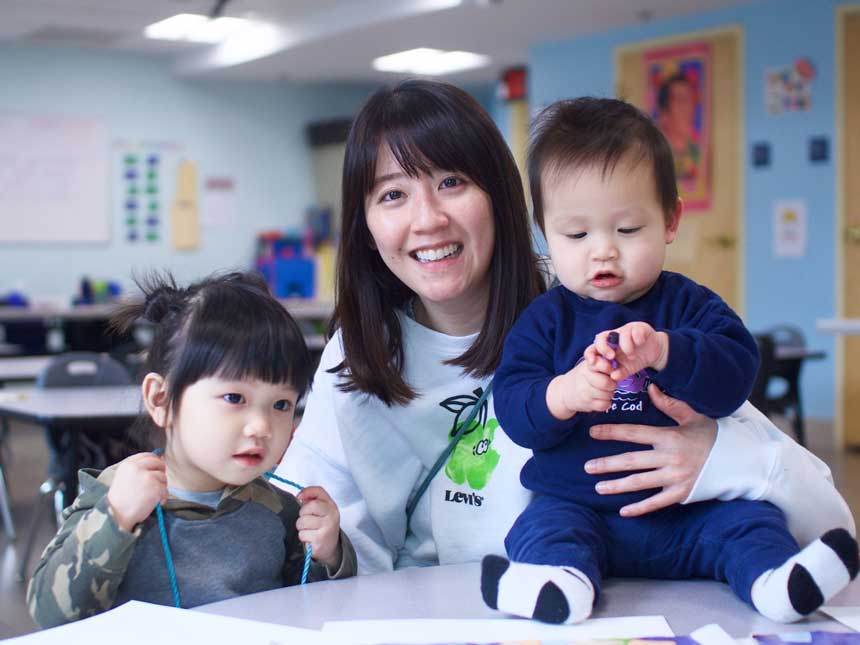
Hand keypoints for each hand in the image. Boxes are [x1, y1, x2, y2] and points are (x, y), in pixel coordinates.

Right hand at [107, 453, 167, 532]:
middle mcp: (137, 467)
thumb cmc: (120, 500)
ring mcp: (147, 477)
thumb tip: (157, 460)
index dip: (154, 461)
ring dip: (161, 487)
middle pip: (158, 463)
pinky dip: (163, 497)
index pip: (147, 455)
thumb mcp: (123, 478)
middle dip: (160, 472)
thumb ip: (137, 469)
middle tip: (157, 483)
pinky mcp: (155, 487)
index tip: (155, 470)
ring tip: (152, 497)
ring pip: (163, 477)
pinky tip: (156, 503)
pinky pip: (165, 490)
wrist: (117, 516)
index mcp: (128, 464)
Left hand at [296, 486, 341, 569]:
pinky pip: (302, 535)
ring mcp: (326, 531)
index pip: (316, 496)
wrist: (330, 545)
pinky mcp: (319, 542)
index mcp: (331, 507)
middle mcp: (331, 518)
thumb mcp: (323, 506)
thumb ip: (313, 495)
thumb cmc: (324, 523)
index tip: (300, 499)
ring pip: (301, 523)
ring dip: (301, 527)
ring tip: (309, 529)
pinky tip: (310, 538)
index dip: (305, 497)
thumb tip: (300, 495)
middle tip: (307, 519)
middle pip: (307, 510)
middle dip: (302, 514)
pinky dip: (303, 537)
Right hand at [546, 359, 616, 419]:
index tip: (609, 371)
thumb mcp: (588, 365)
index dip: (609, 369)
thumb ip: (602, 363)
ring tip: (602, 391)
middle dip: (612, 384)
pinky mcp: (587, 404)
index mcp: (587, 366)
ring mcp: (585, 392)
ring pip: (608, 395)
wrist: (564, 392)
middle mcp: (584, 378)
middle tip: (608, 383)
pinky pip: (604, 405)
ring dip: (609, 394)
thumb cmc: (582, 377)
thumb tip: (616, 372)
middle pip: (607, 383)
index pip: (605, 366)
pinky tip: (600, 399)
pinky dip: (605, 403)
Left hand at [584, 384, 716, 516]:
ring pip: (640, 483)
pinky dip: (640, 508)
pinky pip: (657, 503)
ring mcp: (675, 477)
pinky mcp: (682, 494)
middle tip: (587, 467)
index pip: (634, 433)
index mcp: (670, 437)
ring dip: (617, 485)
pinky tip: (623, 511)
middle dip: (607, 464)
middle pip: (631, 461)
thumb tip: (651, 387)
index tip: (592, 432)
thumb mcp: (693, 416)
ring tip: (597, 487)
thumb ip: (670, 405)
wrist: (740, 460)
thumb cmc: (713, 436)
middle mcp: (670, 458)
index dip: (611, 432)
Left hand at [593, 322, 668, 380]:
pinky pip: (636, 330)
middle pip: (601, 337)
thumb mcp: (626, 370)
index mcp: (608, 347)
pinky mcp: (639, 328)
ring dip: (626, 347)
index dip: (589, 353)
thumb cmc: (635, 360)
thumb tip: (613, 377)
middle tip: (612, 357)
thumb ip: (619, 373)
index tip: (592, 362)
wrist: (654, 353)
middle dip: (603, 347)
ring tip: (632, 356)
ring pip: (621, 334)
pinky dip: (637, 338)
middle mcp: (614, 337)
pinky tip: (641, 343)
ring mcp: (626, 331)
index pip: (593, 348)